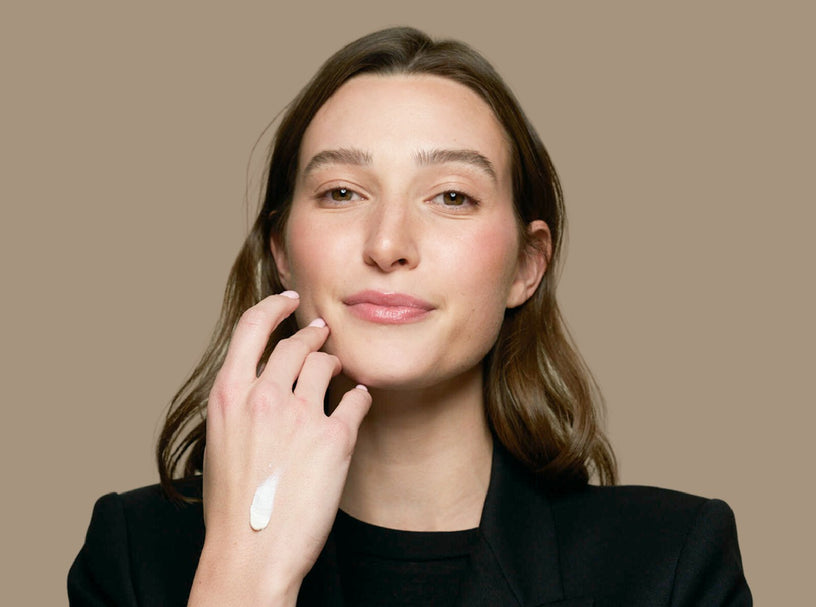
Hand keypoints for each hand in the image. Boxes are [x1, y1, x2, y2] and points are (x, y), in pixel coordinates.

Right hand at [188, 292, 370, 605]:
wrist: (251, 553)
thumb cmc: (233, 506)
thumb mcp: (220, 441)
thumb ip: (240, 405)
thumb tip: (262, 384)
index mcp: (229, 394)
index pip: (252, 328)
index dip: (274, 307)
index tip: (289, 300)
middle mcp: (265, 396)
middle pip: (296, 343)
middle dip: (313, 334)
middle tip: (322, 332)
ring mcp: (301, 415)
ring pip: (326, 365)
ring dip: (335, 363)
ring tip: (337, 371)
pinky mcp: (334, 438)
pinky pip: (355, 400)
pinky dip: (358, 397)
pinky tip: (358, 401)